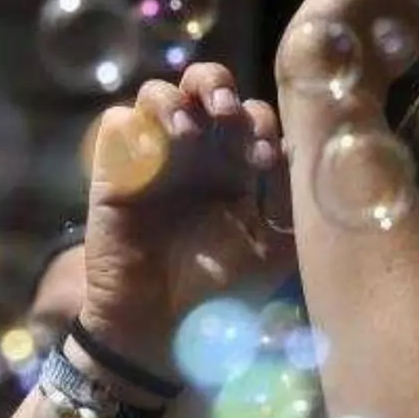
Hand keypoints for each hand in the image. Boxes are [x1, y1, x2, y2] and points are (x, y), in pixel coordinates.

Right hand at [79, 62, 293, 376]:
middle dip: (216, 86)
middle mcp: (196, 156)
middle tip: (226, 113)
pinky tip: (156, 149)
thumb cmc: (220, 295)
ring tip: (190, 130)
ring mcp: (154, 160)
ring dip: (176, 99)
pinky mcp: (115, 173)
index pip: (251, 116)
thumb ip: (293, 208)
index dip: (260, 122)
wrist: (162, 331)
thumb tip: (303, 155)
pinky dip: (136, 123)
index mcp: (236, 168)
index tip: (263, 158)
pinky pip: (117, 123)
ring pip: (158, 93)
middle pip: (205, 86)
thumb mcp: (274, 253)